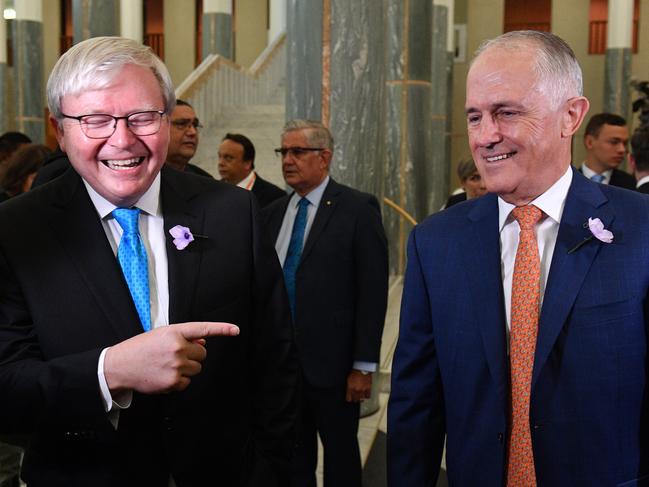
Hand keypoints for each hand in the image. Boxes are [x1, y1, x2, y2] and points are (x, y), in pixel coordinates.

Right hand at [104, 321, 238, 393]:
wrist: (120, 366)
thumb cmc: (141, 348)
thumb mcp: (162, 335)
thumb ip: (184, 337)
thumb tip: (203, 342)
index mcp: (174, 332)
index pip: (203, 328)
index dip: (222, 329)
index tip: (236, 330)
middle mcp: (177, 348)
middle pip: (202, 354)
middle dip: (193, 355)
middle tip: (174, 355)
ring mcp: (176, 366)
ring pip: (197, 368)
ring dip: (187, 368)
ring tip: (167, 365)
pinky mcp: (174, 382)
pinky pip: (188, 382)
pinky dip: (179, 381)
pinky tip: (164, 375)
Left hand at [346, 369, 371, 401]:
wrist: (362, 368)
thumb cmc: (355, 372)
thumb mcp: (348, 380)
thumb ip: (348, 387)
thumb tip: (349, 392)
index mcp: (350, 388)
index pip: (348, 399)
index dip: (349, 399)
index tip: (350, 398)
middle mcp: (356, 390)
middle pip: (355, 400)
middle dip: (355, 399)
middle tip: (355, 398)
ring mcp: (363, 390)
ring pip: (361, 399)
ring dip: (361, 399)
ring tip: (360, 397)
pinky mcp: (368, 388)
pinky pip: (368, 396)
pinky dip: (366, 396)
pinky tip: (365, 395)